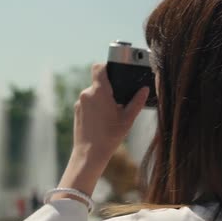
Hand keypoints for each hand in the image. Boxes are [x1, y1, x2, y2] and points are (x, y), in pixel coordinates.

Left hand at [54, 63, 148, 198]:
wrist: (89, 154)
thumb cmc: (109, 136)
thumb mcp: (128, 119)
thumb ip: (137, 102)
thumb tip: (145, 90)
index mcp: (99, 92)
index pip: (99, 67)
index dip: (107, 66)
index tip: (115, 71)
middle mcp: (87, 94)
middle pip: (99, 82)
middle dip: (109, 89)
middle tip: (119, 100)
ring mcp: (80, 103)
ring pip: (93, 93)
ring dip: (102, 99)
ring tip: (111, 114)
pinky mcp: (76, 111)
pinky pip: (88, 102)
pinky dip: (95, 107)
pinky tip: (102, 120)